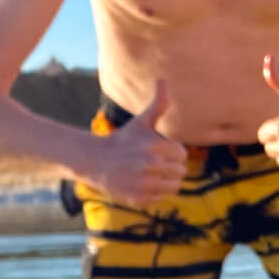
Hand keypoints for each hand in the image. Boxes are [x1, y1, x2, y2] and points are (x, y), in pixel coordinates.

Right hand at [82, 79, 187, 207]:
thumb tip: (164, 80)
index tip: (158, 150)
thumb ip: (158, 104)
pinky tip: (140, 184)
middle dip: (170, 167)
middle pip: (180, 172)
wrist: (96, 161)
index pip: (182, 154)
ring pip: (174, 187)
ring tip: (150, 174)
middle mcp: (150, 164)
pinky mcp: (138, 198)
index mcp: (155, 145)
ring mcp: (144, 183)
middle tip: (153, 163)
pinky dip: (153, 193)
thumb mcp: (141, 122)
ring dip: (166, 182)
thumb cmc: (124, 140)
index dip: (172, 152)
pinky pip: (160, 198)